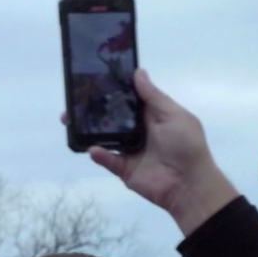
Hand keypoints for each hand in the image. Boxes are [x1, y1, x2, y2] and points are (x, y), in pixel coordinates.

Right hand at [72, 69, 237, 235]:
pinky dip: (99, 154)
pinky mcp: (123, 167)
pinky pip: (106, 158)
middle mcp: (137, 130)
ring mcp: (129, 149)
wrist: (189, 184)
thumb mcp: (174, 116)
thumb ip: (153, 96)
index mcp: (151, 116)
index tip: (93, 77)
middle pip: (111, 116)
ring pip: (103, 135)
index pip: (128, 99)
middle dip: (92, 108)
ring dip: (86, 128)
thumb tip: (138, 72)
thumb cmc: (185, 146)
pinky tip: (92, 148)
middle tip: (72, 99)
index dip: (113, 89)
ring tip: (68, 120)